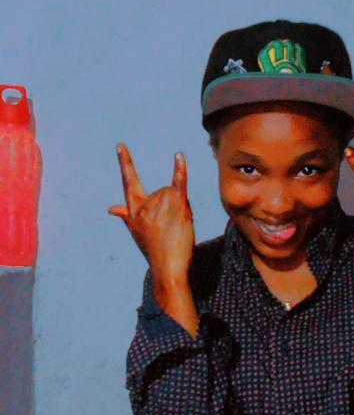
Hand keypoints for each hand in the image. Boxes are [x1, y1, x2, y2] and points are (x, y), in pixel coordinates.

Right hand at [108, 144, 194, 281]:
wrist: (168, 268)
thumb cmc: (155, 253)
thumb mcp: (136, 233)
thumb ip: (125, 216)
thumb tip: (110, 208)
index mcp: (133, 211)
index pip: (129, 183)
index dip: (126, 163)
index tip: (121, 146)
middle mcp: (143, 205)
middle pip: (163, 192)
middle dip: (171, 208)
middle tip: (170, 230)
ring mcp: (158, 203)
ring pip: (176, 194)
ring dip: (182, 209)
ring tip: (177, 229)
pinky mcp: (174, 204)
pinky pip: (179, 182)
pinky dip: (180, 170)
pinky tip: (179, 156)